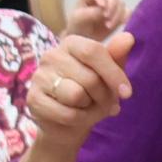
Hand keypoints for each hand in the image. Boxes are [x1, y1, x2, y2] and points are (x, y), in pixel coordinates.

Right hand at [25, 27, 134, 142]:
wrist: (67, 123)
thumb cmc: (90, 93)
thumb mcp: (107, 74)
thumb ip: (116, 56)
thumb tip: (129, 38)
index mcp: (71, 44)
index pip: (93, 51)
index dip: (113, 74)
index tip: (127, 93)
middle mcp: (51, 56)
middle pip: (89, 78)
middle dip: (104, 96)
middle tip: (104, 103)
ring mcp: (39, 77)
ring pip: (77, 95)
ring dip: (91, 109)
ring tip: (89, 108)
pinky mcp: (33, 99)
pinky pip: (67, 113)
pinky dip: (79, 120)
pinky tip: (77, 118)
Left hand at [65, 0, 124, 40]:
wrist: (85, 40)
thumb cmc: (78, 27)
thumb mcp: (78, 20)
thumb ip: (88, 14)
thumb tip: (101, 10)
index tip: (102, 6)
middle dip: (112, 4)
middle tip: (107, 17)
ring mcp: (113, 5)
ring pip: (121, 3)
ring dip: (117, 14)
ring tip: (108, 26)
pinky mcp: (121, 15)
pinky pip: (128, 13)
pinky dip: (126, 18)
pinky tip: (121, 25)